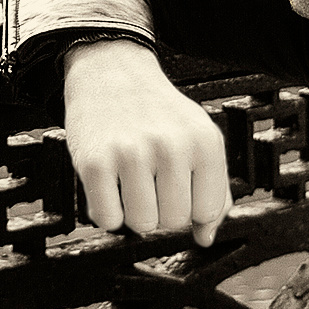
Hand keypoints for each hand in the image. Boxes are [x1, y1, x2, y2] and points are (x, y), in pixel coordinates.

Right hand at [62, 39, 232, 246]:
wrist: (111, 72)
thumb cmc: (157, 111)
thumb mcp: (198, 137)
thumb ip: (213, 189)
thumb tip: (205, 237)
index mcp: (204, 141)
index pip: (207, 210)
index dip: (191, 208)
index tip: (178, 189)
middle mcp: (171, 146)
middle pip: (174, 222)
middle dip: (161, 210)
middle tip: (150, 182)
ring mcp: (131, 153)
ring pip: (142, 224)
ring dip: (133, 212)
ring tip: (130, 182)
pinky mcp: (95, 161)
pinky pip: (107, 220)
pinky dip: (106, 211)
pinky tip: (109, 185)